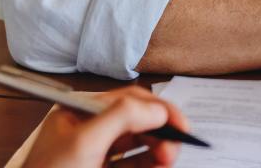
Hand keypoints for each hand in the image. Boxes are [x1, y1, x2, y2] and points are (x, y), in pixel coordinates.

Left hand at [22, 86, 188, 167]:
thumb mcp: (83, 143)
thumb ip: (120, 118)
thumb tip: (155, 109)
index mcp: (81, 113)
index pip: (127, 99)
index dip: (157, 108)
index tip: (179, 122)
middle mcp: (90, 130)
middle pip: (137, 122)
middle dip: (161, 132)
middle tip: (175, 147)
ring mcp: (97, 154)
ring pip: (140, 145)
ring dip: (159, 150)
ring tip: (168, 159)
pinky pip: (134, 165)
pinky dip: (150, 164)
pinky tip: (159, 166)